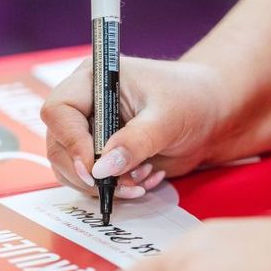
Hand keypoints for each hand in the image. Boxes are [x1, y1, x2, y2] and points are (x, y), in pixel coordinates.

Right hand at [41, 57, 226, 199]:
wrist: (212, 115)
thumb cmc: (191, 100)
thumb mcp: (167, 118)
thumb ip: (136, 141)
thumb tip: (101, 169)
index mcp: (93, 80)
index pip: (59, 111)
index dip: (71, 142)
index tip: (95, 167)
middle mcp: (85, 106)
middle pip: (58, 146)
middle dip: (88, 173)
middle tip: (125, 184)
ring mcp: (91, 133)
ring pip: (71, 170)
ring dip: (104, 186)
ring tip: (143, 180)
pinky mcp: (102, 157)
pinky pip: (93, 182)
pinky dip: (117, 190)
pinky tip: (147, 180)